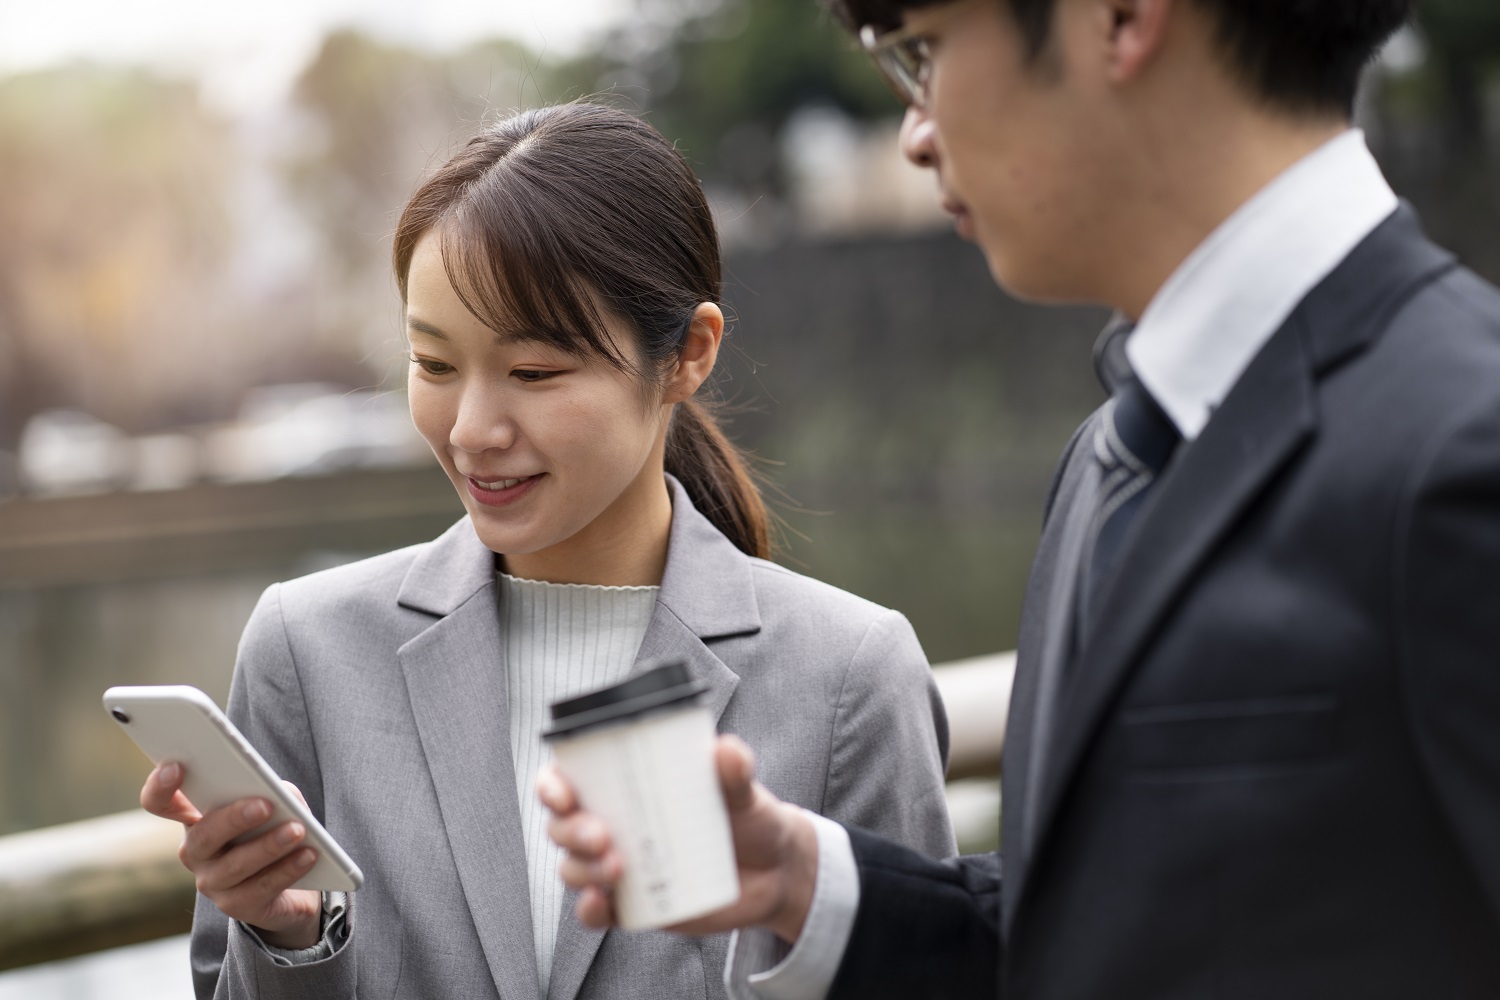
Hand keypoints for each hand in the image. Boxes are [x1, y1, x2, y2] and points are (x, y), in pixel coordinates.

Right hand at [140, 762, 322, 948]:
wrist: (290, 885)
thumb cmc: (274, 830)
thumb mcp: (275, 804)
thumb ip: (272, 792)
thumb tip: (280, 793)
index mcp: (196, 818)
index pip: (161, 802)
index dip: (160, 786)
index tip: (177, 767)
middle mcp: (196, 851)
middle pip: (203, 835)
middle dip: (234, 819)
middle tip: (265, 805)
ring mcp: (212, 882)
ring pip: (234, 866)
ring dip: (269, 846)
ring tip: (298, 830)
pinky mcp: (237, 906)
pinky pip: (261, 888)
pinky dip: (288, 869)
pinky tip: (309, 854)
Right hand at [540, 734, 819, 942]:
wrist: (774, 872)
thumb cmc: (748, 818)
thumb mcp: (742, 791)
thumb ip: (734, 770)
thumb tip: (727, 750)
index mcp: (626, 784)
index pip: (568, 778)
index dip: (552, 785)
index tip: (564, 793)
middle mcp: (613, 823)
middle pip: (562, 826)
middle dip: (570, 831)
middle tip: (602, 836)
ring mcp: (619, 865)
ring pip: (573, 868)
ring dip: (581, 870)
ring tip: (618, 868)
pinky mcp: (631, 905)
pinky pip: (595, 912)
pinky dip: (589, 910)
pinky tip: (601, 903)